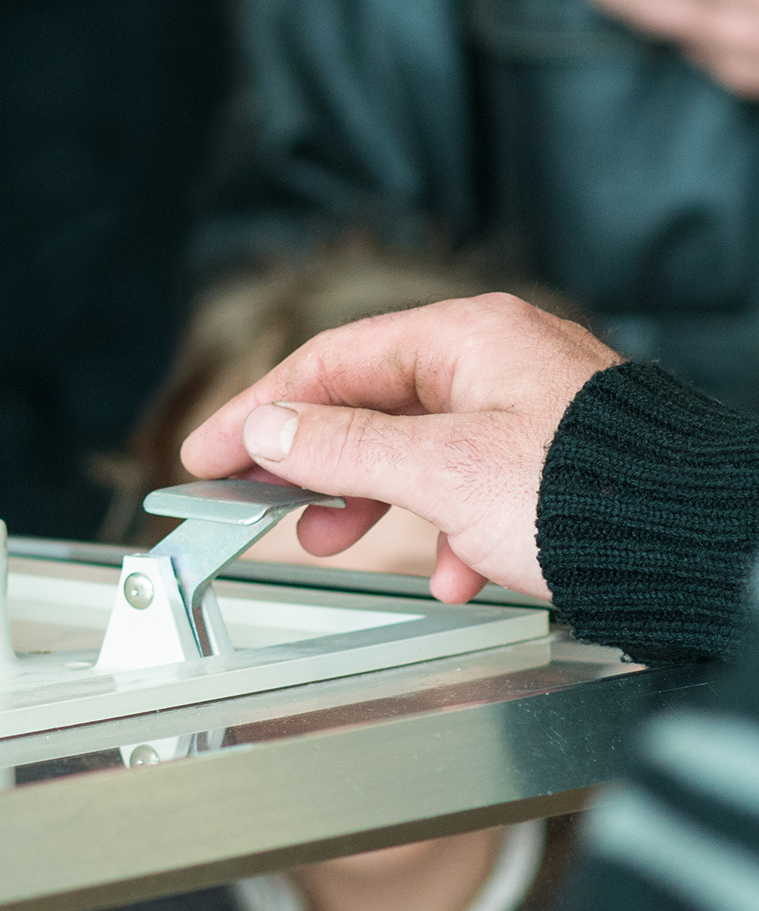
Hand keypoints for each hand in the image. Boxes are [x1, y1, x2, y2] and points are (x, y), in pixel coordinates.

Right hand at [179, 294, 619, 602]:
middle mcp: (496, 361)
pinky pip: (470, 488)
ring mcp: (526, 411)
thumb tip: (268, 429)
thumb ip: (342, 447)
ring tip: (335, 541)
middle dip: (312, 462)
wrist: (702, 545)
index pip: (328, 362)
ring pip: (415, 450)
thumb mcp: (440, 471)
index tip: (207, 451)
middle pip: (368, 404)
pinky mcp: (550, 462)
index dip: (256, 410)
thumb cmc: (591, 494)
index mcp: (466, 338)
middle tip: (258, 500)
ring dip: (369, 500)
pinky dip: (443, 530)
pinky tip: (447, 572)